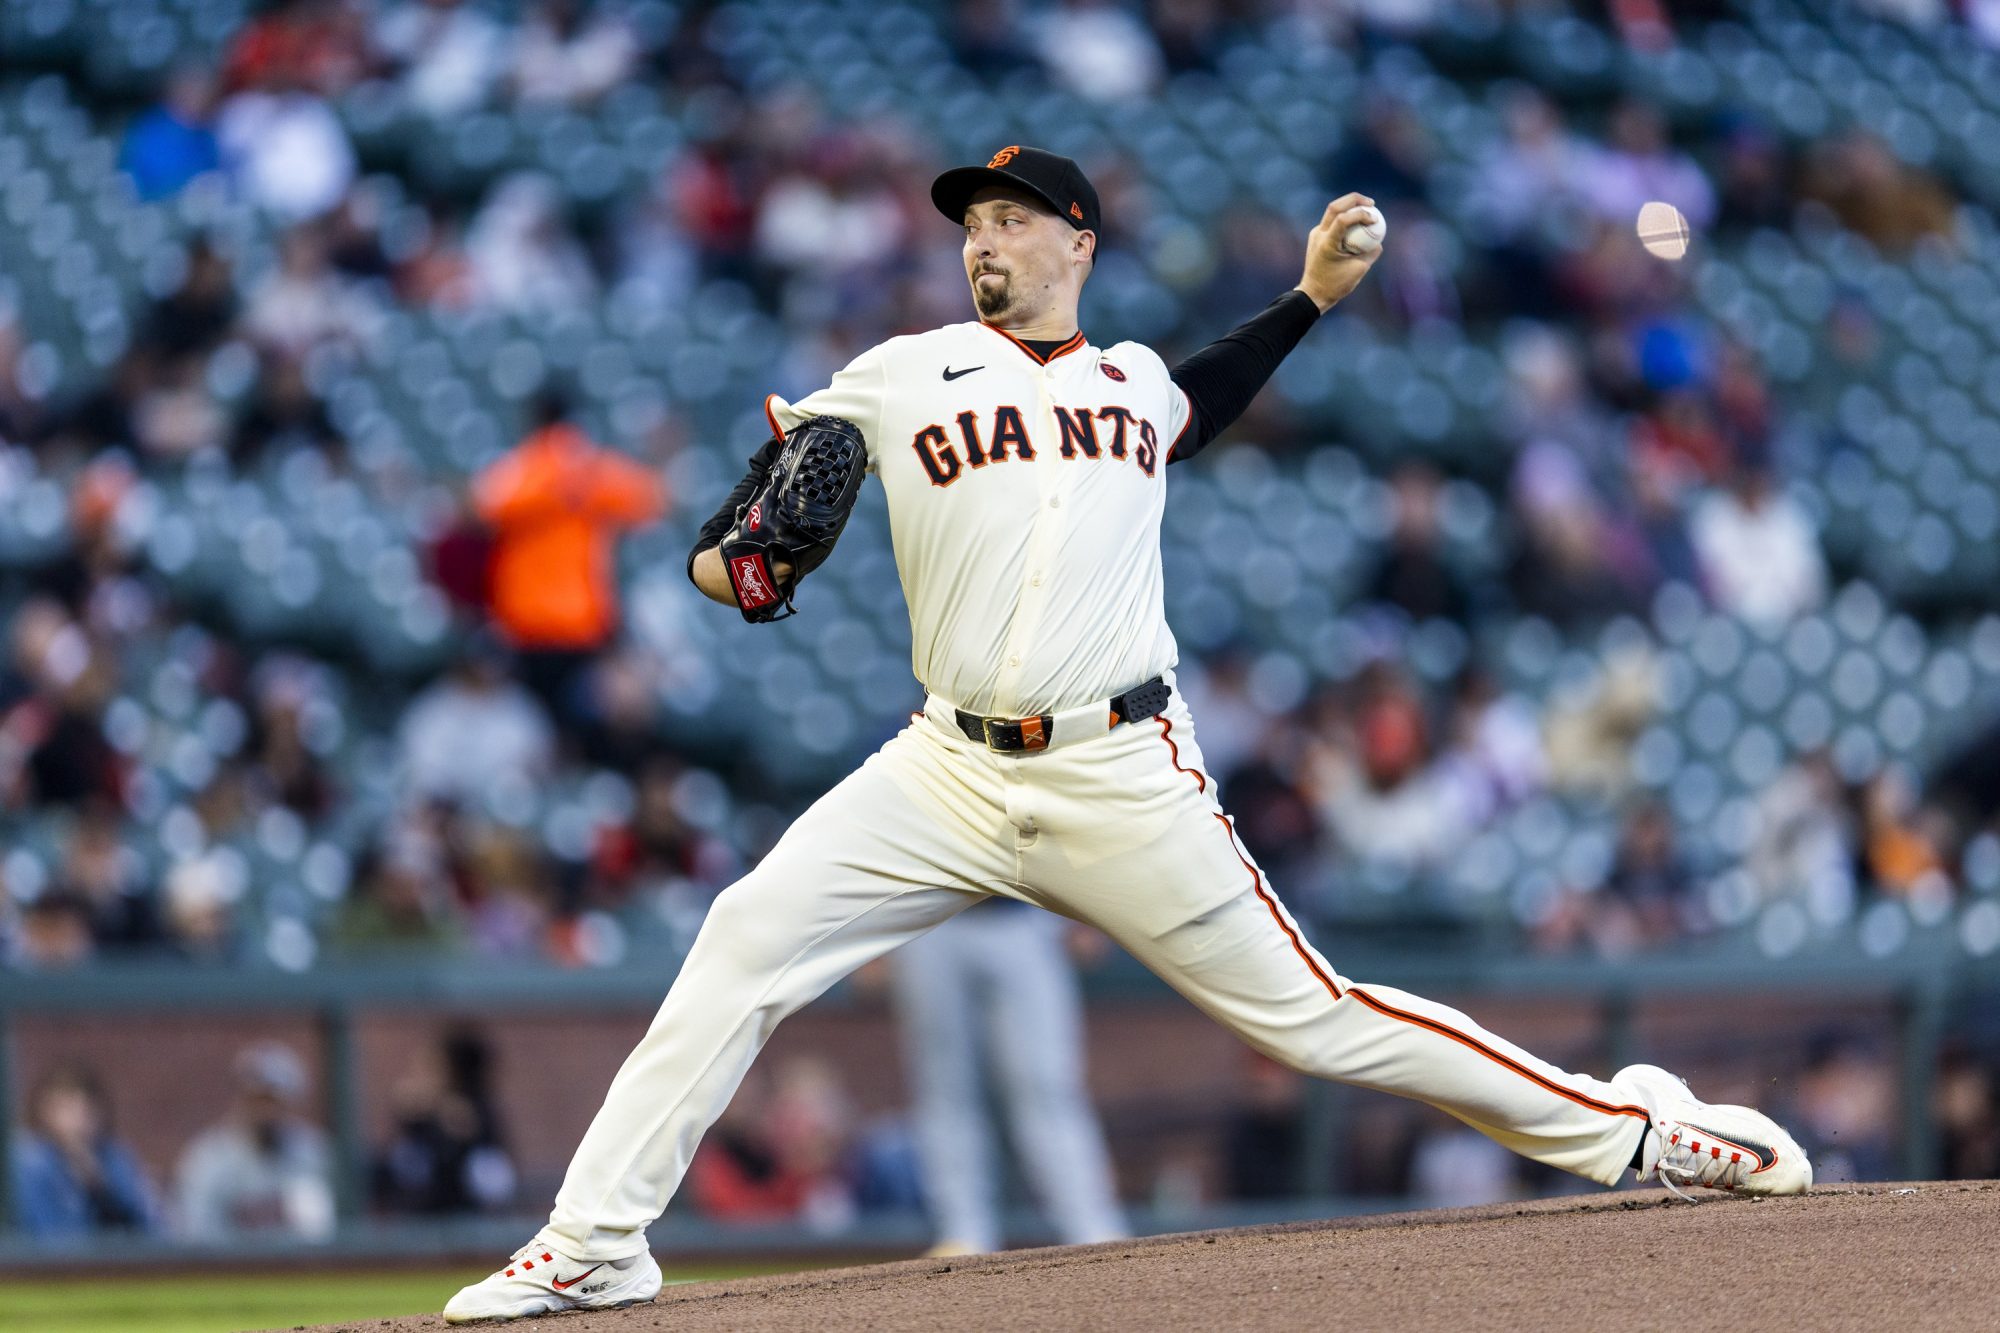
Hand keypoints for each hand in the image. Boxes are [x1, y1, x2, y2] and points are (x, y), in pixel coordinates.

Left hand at [1296, 193, 1382, 312]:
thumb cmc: (1336, 285)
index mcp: (1327, 243)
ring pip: (1332, 211)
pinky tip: (1357, 223)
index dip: (1361, 214)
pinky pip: (1332, 222)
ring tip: (1366, 208)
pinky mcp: (1317, 237)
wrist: (1313, 294)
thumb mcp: (1359, 270)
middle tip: (1371, 203)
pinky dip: (1345, 218)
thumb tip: (1380, 241)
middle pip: (1335, 206)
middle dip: (1354, 200)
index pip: (1343, 219)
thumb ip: (1371, 253)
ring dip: (1349, 206)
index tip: (1374, 219)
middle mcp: (1318, 234)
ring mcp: (1316, 234)